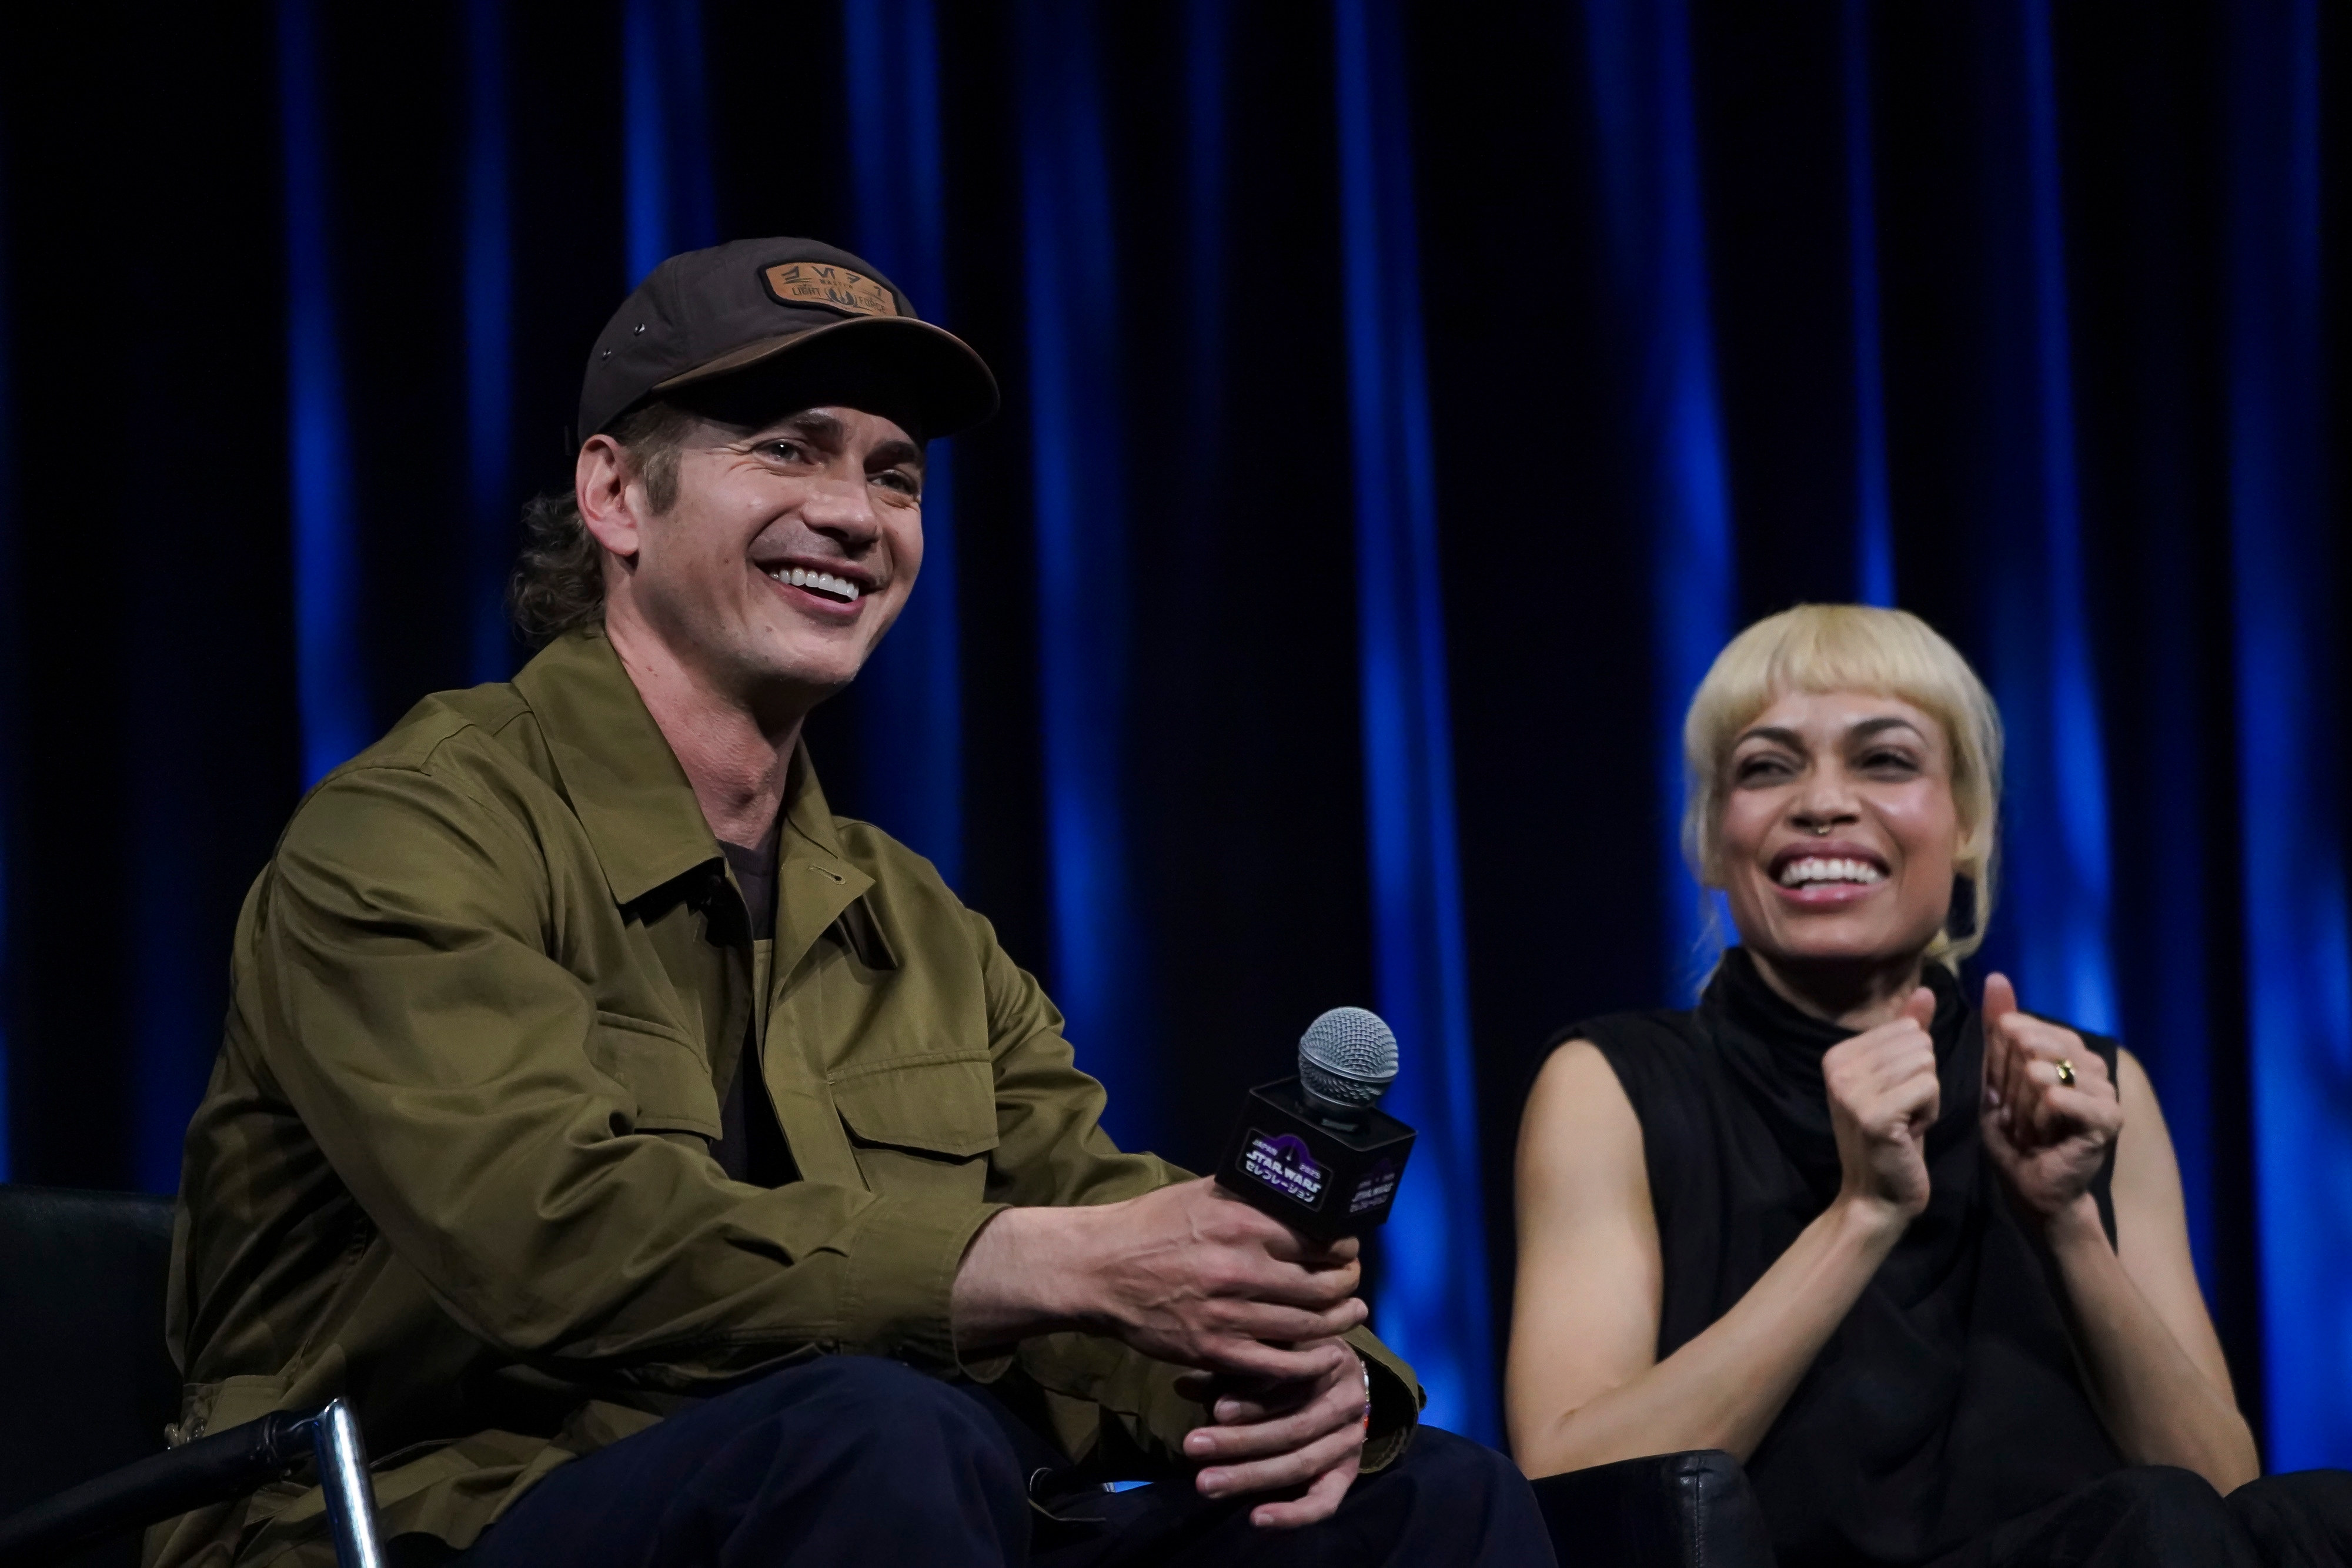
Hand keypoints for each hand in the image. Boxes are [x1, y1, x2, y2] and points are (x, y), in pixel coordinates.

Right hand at [952, 1178, 1366, 1381]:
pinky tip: (1321, 1354)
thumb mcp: (1201, 1194)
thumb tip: (1296, 1188)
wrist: (1097, 1270)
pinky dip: (1307, 1362)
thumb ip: (1249, 1195)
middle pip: (1321, 1284)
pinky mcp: (1213, 1350)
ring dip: (1339, 1321)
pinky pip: (1277, 1363)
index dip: (1343, 1245)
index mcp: (1239, 1223)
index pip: (1317, 1237)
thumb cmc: (1150, 1226)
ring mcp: (1227, 1313)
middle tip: (1352, 1281)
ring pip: (1307, 1325)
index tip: (1347, 1247)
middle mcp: (1239, 1268)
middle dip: (1347, 1283)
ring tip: (1351, 1313)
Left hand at [1178, 1339, 1367, 1527]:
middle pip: (1293, 1429)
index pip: (1293, 1385)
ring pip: (1300, 1464)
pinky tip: (1256, 1519)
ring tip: (1207, 1483)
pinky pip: (1323, 1502)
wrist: (1337, 1380)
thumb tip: (1184, 1385)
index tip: (1216, 1409)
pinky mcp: (1346, 1476)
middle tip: (1193, 1447)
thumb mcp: (1269, 1356)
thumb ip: (1235, 1371)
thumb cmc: (1292, 1360)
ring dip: (1251, 1476)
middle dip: (1241, 1441)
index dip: (1254, 1400)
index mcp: (1331, 1365)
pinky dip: (1292, 1515)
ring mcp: (1349, 1442)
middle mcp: (1348, 1404)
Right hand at [1823, 987, 1939, 1219]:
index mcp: (1837, 1053)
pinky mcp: (1874, 1114)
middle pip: (1919, 1043)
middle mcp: (1837, 1067)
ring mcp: (1852, 1091)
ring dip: (1928, 1097)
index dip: (1914, 1065)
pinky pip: (1929, 1086)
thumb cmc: (1892, 1136)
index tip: (1894, 1098)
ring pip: (1926, 1064)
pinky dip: (1930, 1112)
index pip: (1907, 1029)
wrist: (1876, 1195)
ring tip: (1905, 1121)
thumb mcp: (1897, 1079)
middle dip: (1924, 1079)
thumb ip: (1909, 1034)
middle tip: (1901, 1112)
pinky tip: (1909, 1132)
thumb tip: (1926, 991)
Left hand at [1979, 973, 2120, 1220]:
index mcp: (2068, 1052)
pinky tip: (2044, 1120)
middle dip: (2013, 1081)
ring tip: (2026, 1125)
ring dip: (2025, 1102)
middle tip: (2013, 1111)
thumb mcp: (1996, 1078)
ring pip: (2050, 1073)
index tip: (2002, 1082)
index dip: (2007, 1053)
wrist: (2029, 1186)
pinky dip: (2049, 1109)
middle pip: (2040, 1047)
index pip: (2030, 1029)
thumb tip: (1996, 978)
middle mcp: (2092, 1066)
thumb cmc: (2014, 1133)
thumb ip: (1998, 1032)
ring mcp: (2104, 1092)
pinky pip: (2070, 1100)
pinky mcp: (2108, 1121)